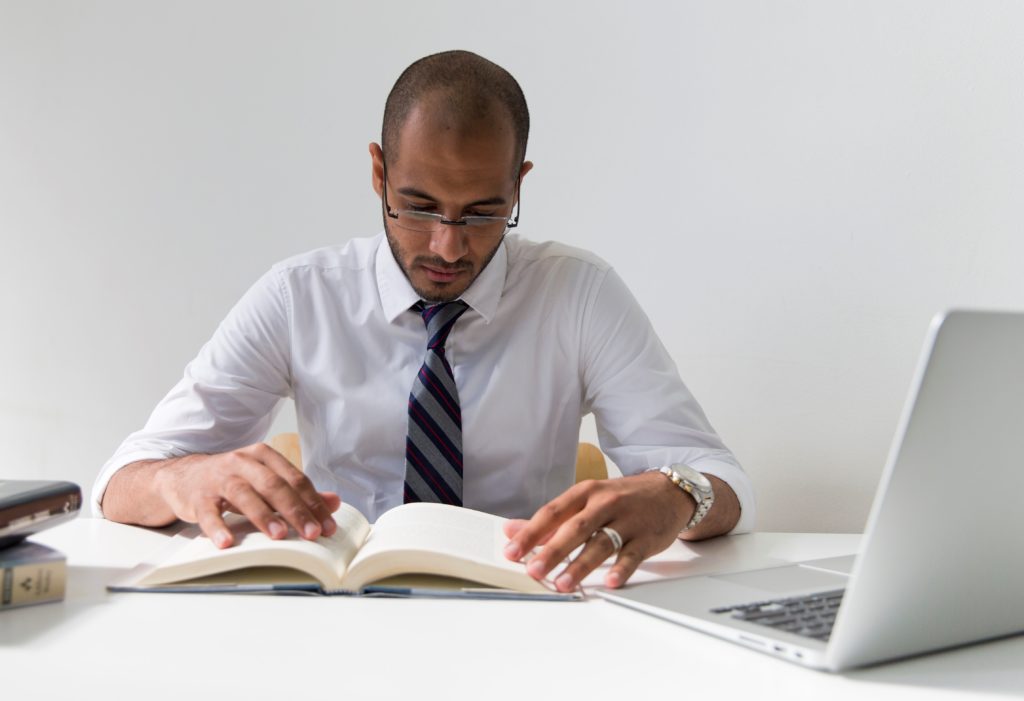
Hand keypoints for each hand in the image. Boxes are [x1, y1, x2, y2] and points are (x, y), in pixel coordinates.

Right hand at [152, 443, 339, 548]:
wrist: (184, 476)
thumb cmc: (232, 480)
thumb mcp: (266, 481)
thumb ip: (299, 492)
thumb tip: (334, 502)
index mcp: (264, 456)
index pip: (295, 479)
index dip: (314, 503)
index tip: (328, 525)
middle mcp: (242, 462)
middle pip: (274, 485)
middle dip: (295, 510)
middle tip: (312, 533)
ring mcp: (219, 478)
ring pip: (244, 494)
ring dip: (263, 516)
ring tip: (279, 535)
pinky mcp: (197, 496)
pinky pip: (208, 512)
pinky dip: (217, 527)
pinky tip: (227, 542)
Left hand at [501, 472, 694, 591]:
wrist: (669, 491)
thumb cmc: (622, 498)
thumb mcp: (586, 499)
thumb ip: (551, 518)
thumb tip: (512, 530)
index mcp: (585, 493)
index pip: (552, 512)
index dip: (530, 533)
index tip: (512, 551)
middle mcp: (605, 503)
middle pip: (574, 528)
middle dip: (552, 551)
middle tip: (533, 570)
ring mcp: (627, 520)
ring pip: (601, 543)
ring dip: (580, 565)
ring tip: (563, 584)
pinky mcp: (647, 538)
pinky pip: (632, 555)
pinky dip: (621, 569)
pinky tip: (610, 581)